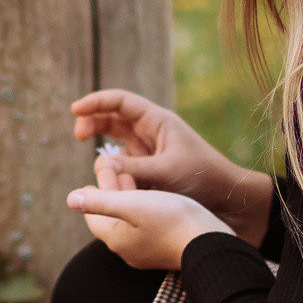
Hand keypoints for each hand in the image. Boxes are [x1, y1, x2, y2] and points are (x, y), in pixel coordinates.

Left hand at [67, 152, 235, 269]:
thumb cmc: (172, 220)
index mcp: (116, 238)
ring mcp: (147, 252)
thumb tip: (70, 199)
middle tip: (115, 165)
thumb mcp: (132, 205)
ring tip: (135, 176)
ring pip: (130, 220)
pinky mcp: (165, 250)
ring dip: (129, 197)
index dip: (94, 189)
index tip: (101, 168)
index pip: (93, 214)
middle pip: (111, 216)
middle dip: (112, 190)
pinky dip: (145, 208)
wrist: (211, 243)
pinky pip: (148, 226)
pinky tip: (157, 195)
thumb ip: (100, 202)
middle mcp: (128, 249)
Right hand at [69, 90, 274, 245]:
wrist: (228, 200)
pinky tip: (108, 181)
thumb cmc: (203, 179)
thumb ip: (134, 168)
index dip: (96, 102)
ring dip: (101, 149)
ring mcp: (148, 151)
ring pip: (115, 143)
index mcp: (158, 121)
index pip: (120, 102)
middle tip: (78, 136)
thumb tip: (102, 162)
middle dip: (92, 122)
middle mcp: (151, 132)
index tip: (75, 109)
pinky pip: (122, 165)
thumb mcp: (167, 172)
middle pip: (113, 118)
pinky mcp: (148, 171)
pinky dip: (111, 170)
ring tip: (97, 166)